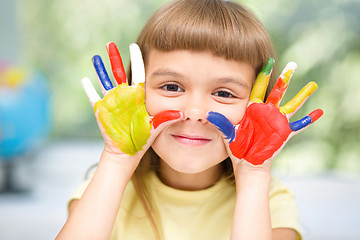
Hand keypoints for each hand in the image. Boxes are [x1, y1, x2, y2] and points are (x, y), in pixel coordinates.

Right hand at [82, 42, 182, 159]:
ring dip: (100, 69)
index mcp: (138, 96)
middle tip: (110, 43)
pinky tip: (84, 79)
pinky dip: (89, 88)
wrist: (128, 150)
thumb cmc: (143, 138)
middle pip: (118, 72)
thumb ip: (166, 118)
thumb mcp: (155, 126)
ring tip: (96, 56)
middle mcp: (124, 95)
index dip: (136, 59)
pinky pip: (93, 96)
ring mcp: (112, 101)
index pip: (138, 73)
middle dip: (114, 58)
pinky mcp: (101, 110)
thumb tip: (182, 113)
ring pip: (104, 81)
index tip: (135, 45)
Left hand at [207, 58, 322, 167]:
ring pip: (291, 104)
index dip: (263, 75)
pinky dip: (308, 120)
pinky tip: (319, 112)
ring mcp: (277, 122)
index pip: (258, 87)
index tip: (267, 61)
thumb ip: (220, 122)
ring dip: (302, 95)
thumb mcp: (228, 133)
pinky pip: (299, 126)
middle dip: (284, 78)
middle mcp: (267, 112)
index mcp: (253, 108)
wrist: (246, 163)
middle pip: (278, 91)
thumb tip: (208, 114)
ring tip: (313, 84)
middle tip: (293, 64)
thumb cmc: (237, 147)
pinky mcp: (284, 133)